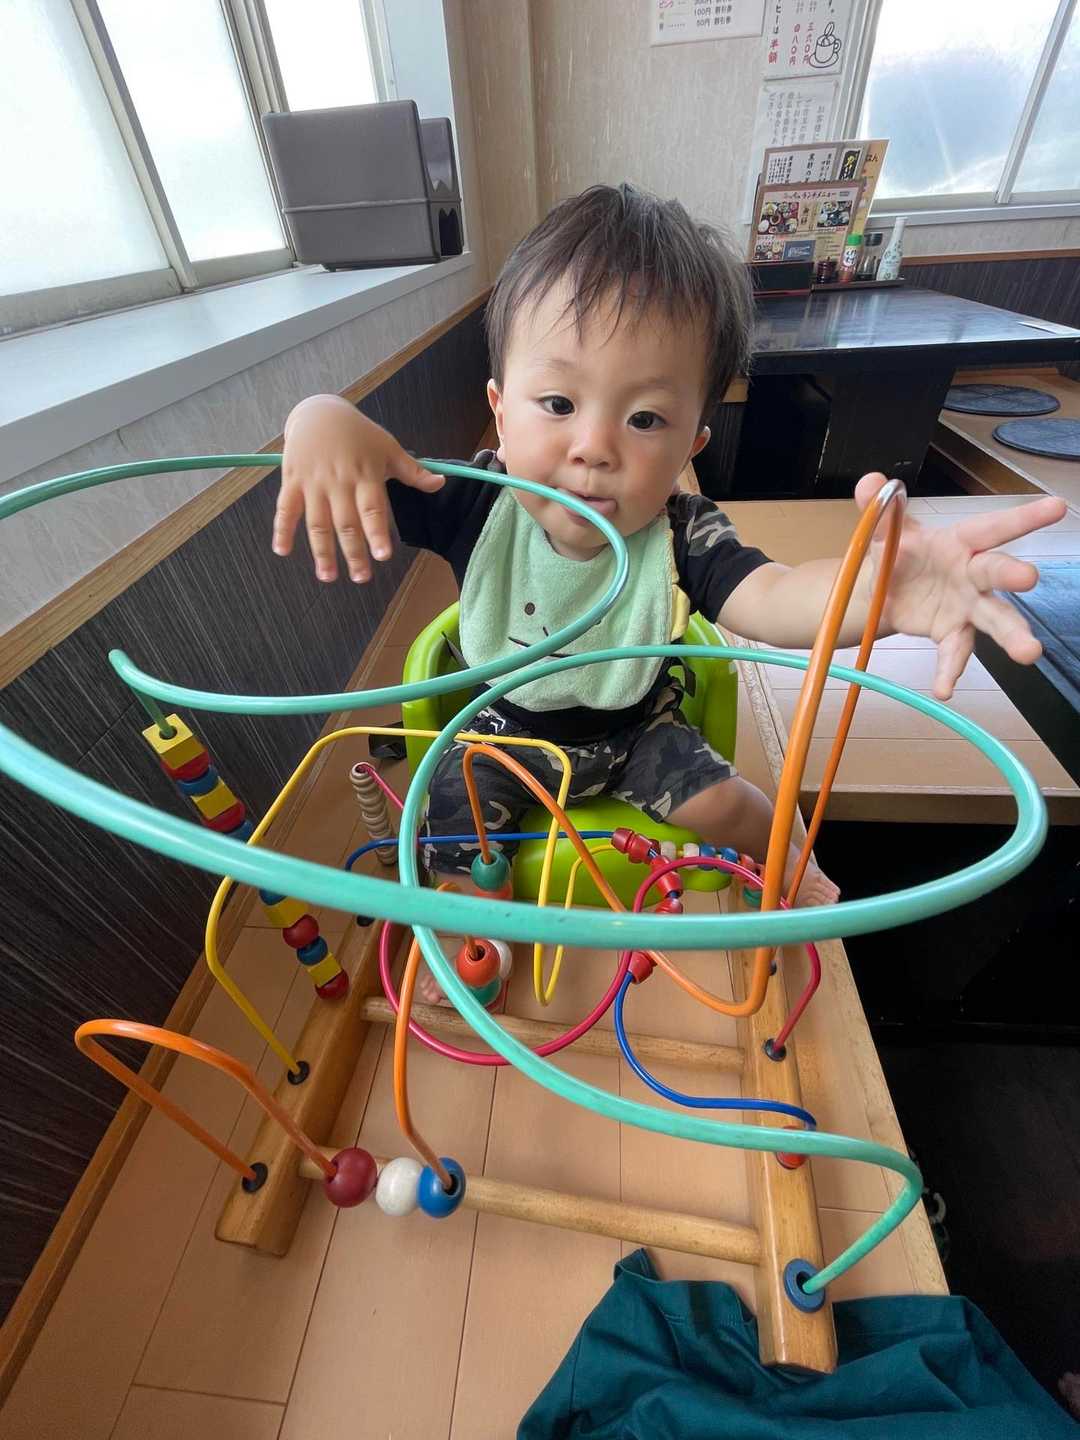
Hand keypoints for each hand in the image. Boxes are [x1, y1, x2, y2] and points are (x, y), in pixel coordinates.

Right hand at [273, 396, 442, 581]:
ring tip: (328, 576)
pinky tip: (282, 551)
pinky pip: (285, 508)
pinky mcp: (292, 481)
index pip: (372, 509)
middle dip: (354, 553)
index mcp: (365, 475)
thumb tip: (441, 483)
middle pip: (346, 524)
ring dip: (321, 552)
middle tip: (361, 577)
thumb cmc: (359, 433)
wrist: (319, 412)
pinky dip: (281, 529)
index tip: (383, 555)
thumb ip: (412, 471)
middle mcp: (339, 482)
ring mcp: (313, 483)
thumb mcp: (388, 447)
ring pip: (317, 523)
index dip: (377, 533)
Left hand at [856, 473, 1066, 699]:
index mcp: (959, 542)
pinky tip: (944, 687)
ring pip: (994, 619)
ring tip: (1029, 653)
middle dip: (1013, 573)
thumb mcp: (885, 531)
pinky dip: (950, 670)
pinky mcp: (952, 633)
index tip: (1056, 507)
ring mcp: (967, 606)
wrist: (882, 590)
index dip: (1023, 517)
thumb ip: (880, 509)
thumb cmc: (899, 553)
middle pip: (996, 571)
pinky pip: (955, 653)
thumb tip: (869, 482)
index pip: (991, 527)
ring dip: (1011, 635)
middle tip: (1029, 578)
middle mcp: (971, 574)